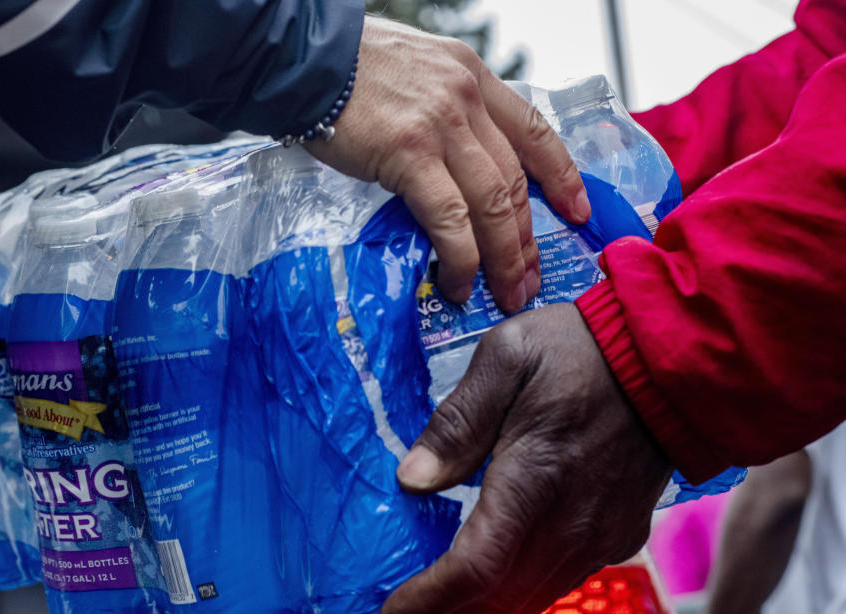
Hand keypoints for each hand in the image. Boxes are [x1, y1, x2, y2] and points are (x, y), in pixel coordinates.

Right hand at [305, 17, 589, 313]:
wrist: (302, 57)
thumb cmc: (347, 67)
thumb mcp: (415, 69)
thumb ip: (443, 106)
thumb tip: (453, 157)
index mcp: (471, 76)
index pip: (532, 129)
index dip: (560, 175)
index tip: (576, 209)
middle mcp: (466, 98)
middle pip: (515, 178)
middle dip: (528, 237)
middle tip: (530, 277)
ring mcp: (441, 125)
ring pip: (494, 203)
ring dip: (505, 257)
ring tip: (507, 292)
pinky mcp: (409, 153)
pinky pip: (450, 218)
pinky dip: (461, 258)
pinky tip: (456, 282)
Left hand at [378, 304, 672, 613]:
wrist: (666, 359)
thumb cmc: (580, 351)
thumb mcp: (506, 357)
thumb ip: (458, 422)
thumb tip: (412, 479)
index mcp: (534, 476)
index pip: (475, 565)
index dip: (430, 600)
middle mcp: (571, 521)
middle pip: (499, 599)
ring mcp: (602, 535)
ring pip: (531, 598)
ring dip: (483, 609)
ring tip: (440, 607)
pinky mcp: (620, 536)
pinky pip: (561, 580)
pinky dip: (520, 590)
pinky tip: (496, 577)